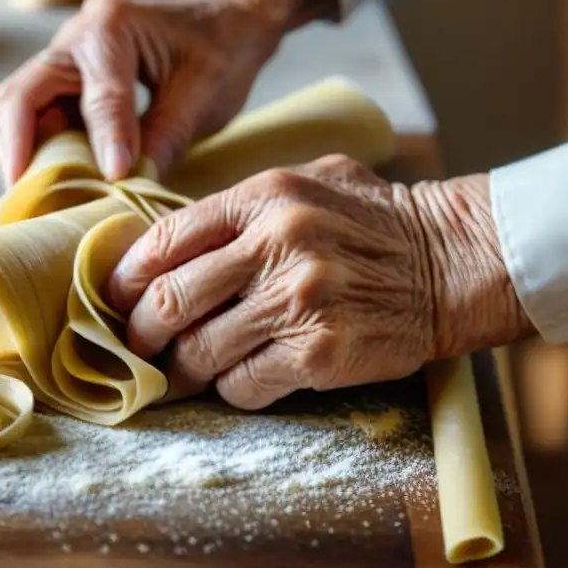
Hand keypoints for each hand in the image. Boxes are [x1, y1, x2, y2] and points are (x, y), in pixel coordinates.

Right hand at [0, 0, 283, 184]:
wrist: (225, 17)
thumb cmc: (222, 48)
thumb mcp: (205, 93)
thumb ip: (166, 137)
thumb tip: (130, 188)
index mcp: (111, 26)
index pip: (99, 95)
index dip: (105, 142)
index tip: (112, 181)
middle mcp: (74, 36)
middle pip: (18, 97)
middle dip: (20, 151)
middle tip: (33, 200)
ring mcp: (63, 56)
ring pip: (13, 108)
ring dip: (21, 154)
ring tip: (42, 196)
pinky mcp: (64, 80)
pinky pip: (32, 117)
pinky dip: (36, 150)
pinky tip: (56, 180)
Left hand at [106, 156, 532, 409]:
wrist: (451, 262)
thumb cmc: (375, 220)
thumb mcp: (311, 179)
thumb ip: (244, 202)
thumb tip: (174, 237)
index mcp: (263, 197)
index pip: (165, 238)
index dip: (127, 275)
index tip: (116, 296)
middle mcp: (275, 245)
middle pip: (171, 301)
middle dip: (141, 331)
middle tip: (137, 344)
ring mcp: (297, 301)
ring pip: (200, 351)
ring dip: (182, 368)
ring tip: (180, 371)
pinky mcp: (319, 353)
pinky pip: (243, 384)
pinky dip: (230, 388)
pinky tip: (239, 379)